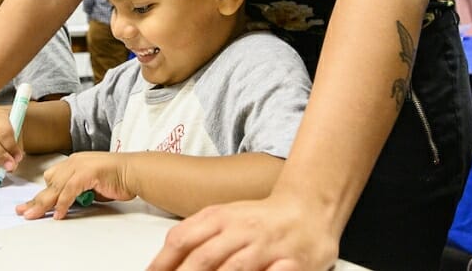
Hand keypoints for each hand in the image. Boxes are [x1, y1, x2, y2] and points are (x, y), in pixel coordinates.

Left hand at [18, 152, 134, 219]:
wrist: (133, 172)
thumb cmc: (116, 179)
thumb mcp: (91, 186)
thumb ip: (77, 191)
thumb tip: (65, 203)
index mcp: (74, 163)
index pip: (52, 178)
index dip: (42, 193)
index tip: (31, 205)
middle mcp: (74, 162)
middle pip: (49, 183)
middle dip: (36, 199)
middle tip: (23, 211)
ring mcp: (80, 166)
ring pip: (55, 187)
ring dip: (44, 203)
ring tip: (33, 215)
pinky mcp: (86, 173)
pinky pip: (69, 191)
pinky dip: (63, 204)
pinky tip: (59, 214)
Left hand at [146, 194, 339, 270]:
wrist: (308, 207)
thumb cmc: (259, 219)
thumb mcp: (223, 217)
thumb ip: (195, 236)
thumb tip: (163, 263)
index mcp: (219, 216)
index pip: (182, 238)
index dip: (162, 262)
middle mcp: (241, 230)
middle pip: (204, 258)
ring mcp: (267, 246)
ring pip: (235, 269)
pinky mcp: (293, 262)